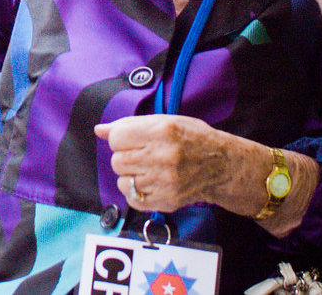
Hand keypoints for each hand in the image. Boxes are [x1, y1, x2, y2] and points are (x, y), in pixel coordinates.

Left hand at [94, 114, 263, 213]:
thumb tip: (100, 130)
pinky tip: (149, 182)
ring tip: (148, 168)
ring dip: (131, 174)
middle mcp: (162, 156)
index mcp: (162, 131)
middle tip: (143, 154)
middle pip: (117, 160)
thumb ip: (131, 124)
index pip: (116, 138)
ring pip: (122, 180)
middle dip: (126, 157)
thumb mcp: (166, 121)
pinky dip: (135, 192)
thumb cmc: (193, 139)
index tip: (132, 140)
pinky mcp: (166, 201)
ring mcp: (164, 181)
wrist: (222, 166)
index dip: (120, 138)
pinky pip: (132, 198)